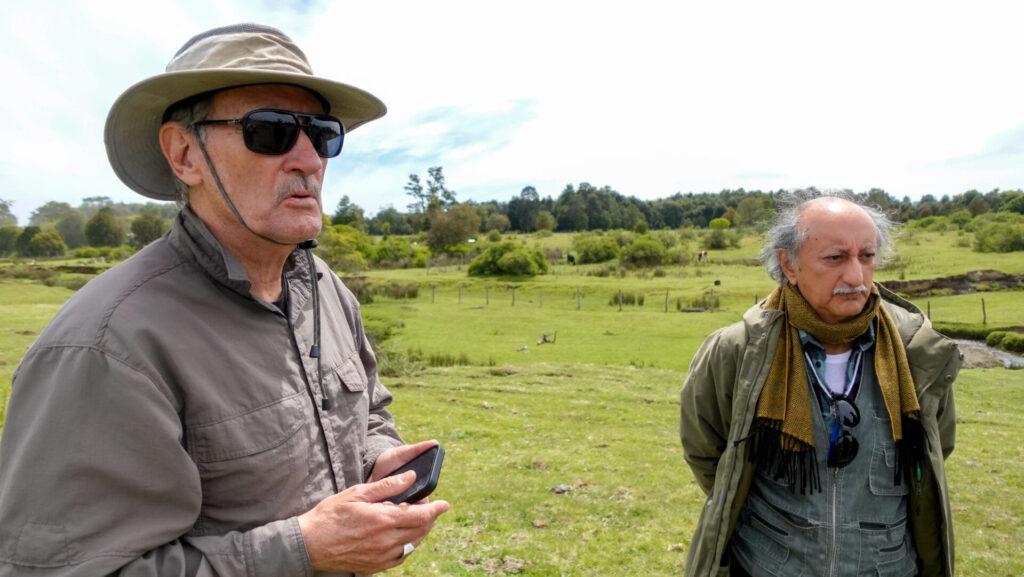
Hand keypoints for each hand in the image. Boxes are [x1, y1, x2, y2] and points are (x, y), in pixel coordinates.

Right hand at [297, 445, 449, 573]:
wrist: (309, 544)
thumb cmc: (330, 515)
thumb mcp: (358, 493)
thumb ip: (387, 486)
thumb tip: (410, 478)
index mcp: (383, 520)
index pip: (420, 515)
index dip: (436, 509)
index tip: (444, 504)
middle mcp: (386, 541)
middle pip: (420, 531)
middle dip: (429, 518)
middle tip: (429, 507)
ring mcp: (381, 556)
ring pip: (412, 545)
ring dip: (420, 533)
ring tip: (418, 521)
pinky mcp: (374, 566)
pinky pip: (400, 557)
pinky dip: (407, 546)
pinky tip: (403, 538)